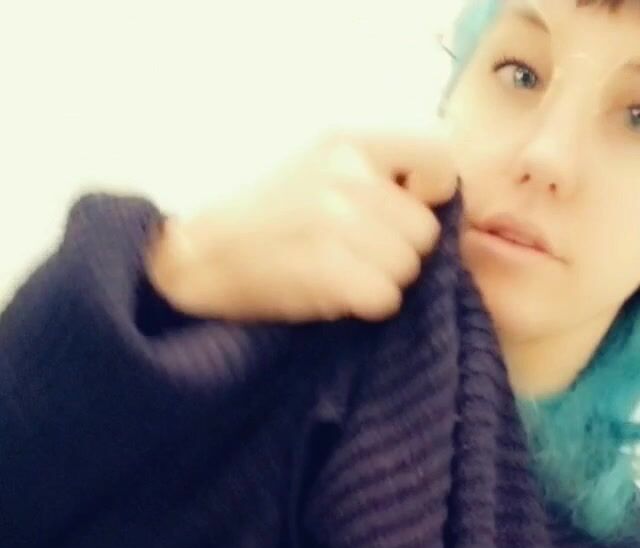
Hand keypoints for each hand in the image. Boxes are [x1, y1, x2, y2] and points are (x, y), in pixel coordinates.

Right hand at [145, 127, 457, 323]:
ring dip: (381, 284)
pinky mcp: (325, 264)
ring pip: (406, 269)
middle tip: (355, 260)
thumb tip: (435, 206)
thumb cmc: (262, 223)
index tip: (401, 216)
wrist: (196, 260)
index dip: (429, 197)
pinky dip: (363, 308)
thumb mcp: (318, 171)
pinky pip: (384, 299)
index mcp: (348, 142)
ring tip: (337, 278)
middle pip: (424, 232)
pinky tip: (329, 297)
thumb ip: (377, 177)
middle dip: (399, 254)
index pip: (438, 158)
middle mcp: (346, 173)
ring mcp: (334, 218)